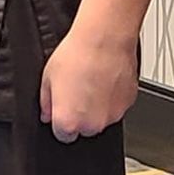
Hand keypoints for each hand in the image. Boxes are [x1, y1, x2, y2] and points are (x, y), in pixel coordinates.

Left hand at [39, 22, 138, 141]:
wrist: (105, 38)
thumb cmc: (77, 55)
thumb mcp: (47, 77)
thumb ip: (46, 102)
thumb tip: (47, 112)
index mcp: (68, 122)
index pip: (63, 135)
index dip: (62, 121)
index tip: (63, 109)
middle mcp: (92, 124)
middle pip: (84, 128)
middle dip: (80, 114)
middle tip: (77, 90)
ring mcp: (112, 116)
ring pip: (102, 117)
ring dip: (97, 106)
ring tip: (92, 81)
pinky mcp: (127, 104)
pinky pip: (116, 106)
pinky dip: (112, 97)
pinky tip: (106, 78)